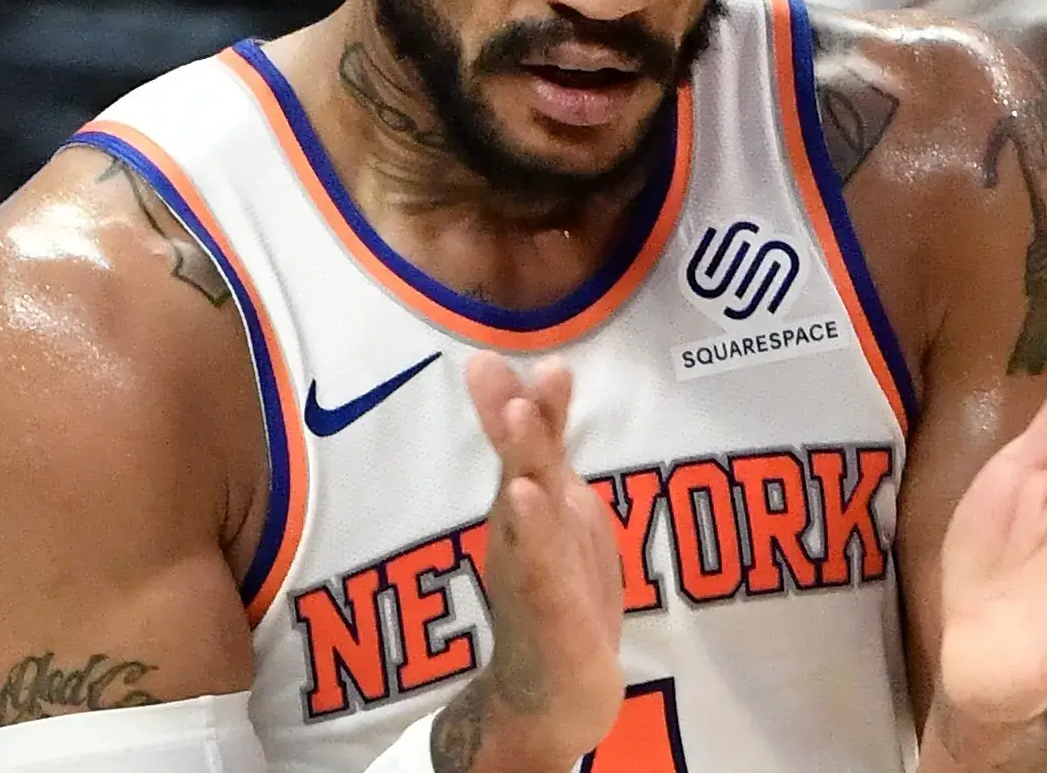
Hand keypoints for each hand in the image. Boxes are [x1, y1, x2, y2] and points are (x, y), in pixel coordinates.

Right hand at [433, 354, 623, 772]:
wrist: (556, 691)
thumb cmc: (559, 589)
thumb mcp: (559, 507)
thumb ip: (548, 446)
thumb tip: (537, 375)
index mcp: (530, 502)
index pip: (527, 441)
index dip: (513, 399)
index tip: (487, 357)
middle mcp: (520, 530)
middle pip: (520, 465)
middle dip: (513, 421)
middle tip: (495, 374)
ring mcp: (529, 567)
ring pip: (526, 507)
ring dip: (519, 459)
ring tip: (512, 413)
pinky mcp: (548, 608)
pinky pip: (538, 563)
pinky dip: (532, 529)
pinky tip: (526, 495)